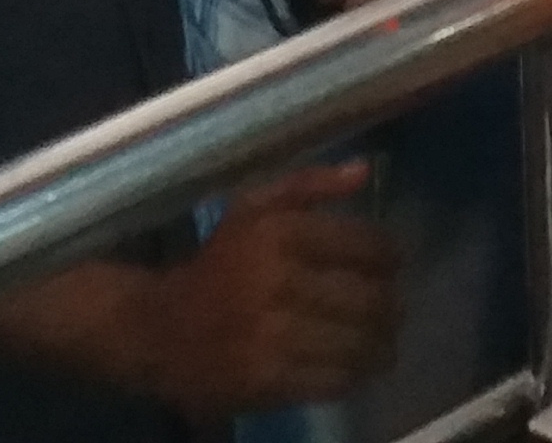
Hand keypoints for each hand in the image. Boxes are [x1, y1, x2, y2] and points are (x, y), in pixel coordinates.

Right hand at [139, 167, 398, 414]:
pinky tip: (352, 367)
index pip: (368, 246)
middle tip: (393, 312)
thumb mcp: (251, 209)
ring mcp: (273, 335)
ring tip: (381, 344)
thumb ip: (309, 185)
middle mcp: (278, 281)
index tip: (391, 268)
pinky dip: (353, 375)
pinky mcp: (268, 380)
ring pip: (359, 345)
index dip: (391, 259)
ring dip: (380, 347)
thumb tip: (365, 171)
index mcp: (279, 233)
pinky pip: (335, 380)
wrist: (159, 330)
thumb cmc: (217, 265)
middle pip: (371, 299)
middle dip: (392, 308)